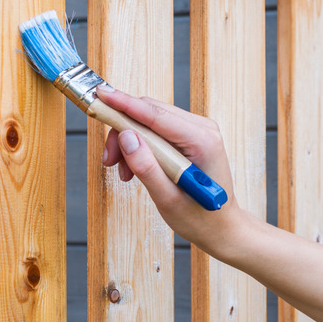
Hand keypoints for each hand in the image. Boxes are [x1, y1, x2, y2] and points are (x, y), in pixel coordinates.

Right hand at [97, 84, 247, 256]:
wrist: (222, 228)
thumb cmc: (200, 218)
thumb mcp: (167, 199)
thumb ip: (146, 167)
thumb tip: (126, 137)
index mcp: (202, 142)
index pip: (155, 114)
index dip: (124, 103)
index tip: (100, 94)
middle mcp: (203, 129)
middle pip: (150, 113)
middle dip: (122, 131)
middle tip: (108, 159)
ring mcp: (198, 130)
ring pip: (150, 120)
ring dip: (129, 141)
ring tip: (122, 171)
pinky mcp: (190, 136)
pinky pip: (157, 129)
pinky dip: (140, 145)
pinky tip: (134, 167)